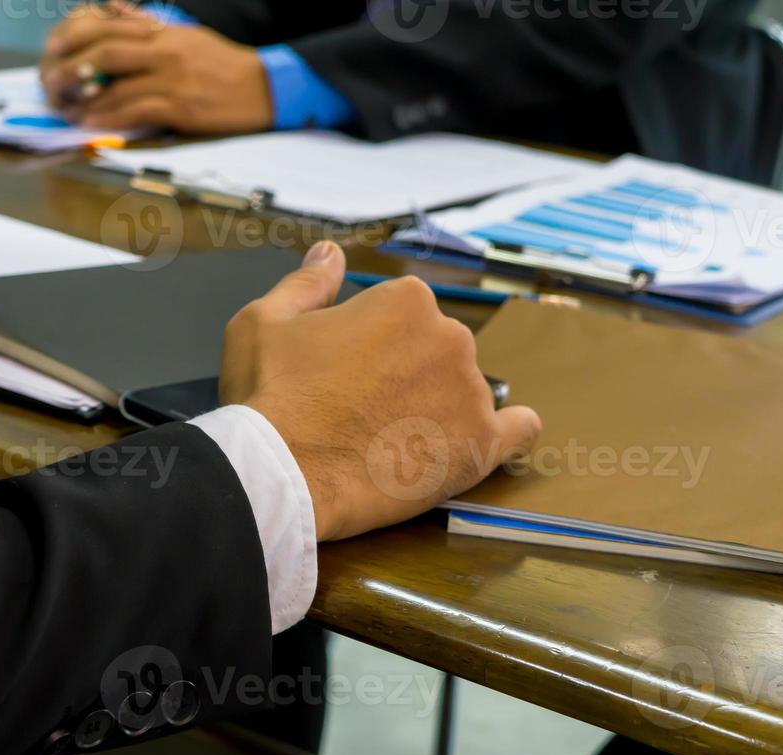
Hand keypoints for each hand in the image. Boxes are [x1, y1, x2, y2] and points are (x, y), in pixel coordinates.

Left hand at [39, 2, 272, 134]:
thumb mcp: (186, 34)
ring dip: (85, 99)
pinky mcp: (181, 108)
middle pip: (106, 53)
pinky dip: (109, 117)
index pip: (110, 27)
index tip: (54, 48)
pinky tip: (92, 122)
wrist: (263, 88)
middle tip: (51, 82)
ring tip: (66, 109)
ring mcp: (173, 80)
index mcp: (164, 32)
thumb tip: (113, 8)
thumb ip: (149, 24)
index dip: (76, 37)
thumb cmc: (223, 64)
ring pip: (117, 85)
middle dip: (72, 68)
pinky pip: (136, 111)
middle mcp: (164, 52)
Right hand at [220, 243, 543, 541]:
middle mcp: (450, 336)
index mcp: (405, 300)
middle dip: (408, 376)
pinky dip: (508, 433)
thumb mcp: (265, 321)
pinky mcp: (480, 446)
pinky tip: (485, 439)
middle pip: (438, 352)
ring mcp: (470, 392)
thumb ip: (308, 282)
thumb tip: (330, 253)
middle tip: (363, 411)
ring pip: (465, 393)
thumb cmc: (269, 396)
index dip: (372, 347)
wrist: (280, 473)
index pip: (404, 316)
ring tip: (391, 443)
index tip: (348, 374)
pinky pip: (517, 432)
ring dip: (439, 409)